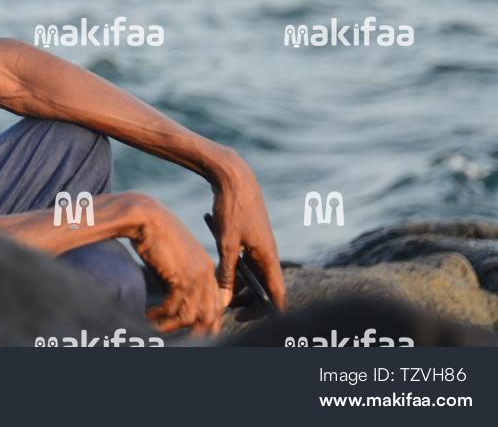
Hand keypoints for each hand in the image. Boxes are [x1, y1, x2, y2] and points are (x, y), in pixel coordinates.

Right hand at [124, 193, 226, 335]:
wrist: (146, 217)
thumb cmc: (156, 234)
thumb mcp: (176, 258)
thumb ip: (182, 278)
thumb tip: (176, 302)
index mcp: (208, 268)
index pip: (218, 304)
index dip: (209, 321)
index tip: (195, 332)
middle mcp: (206, 274)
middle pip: (211, 316)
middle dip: (197, 333)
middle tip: (180, 341)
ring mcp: (196, 276)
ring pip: (190, 317)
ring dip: (170, 327)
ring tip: (154, 329)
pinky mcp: (181, 278)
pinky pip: (173, 309)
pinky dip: (159, 317)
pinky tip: (148, 316)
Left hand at [209, 150, 286, 313]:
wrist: (233, 176)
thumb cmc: (231, 208)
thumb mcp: (225, 243)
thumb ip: (226, 274)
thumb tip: (224, 301)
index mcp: (268, 256)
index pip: (277, 293)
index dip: (269, 311)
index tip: (254, 321)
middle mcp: (268, 253)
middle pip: (265, 287)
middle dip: (249, 300)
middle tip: (229, 309)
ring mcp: (260, 245)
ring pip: (255, 275)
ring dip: (241, 286)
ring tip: (222, 293)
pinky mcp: (251, 237)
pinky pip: (248, 262)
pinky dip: (237, 270)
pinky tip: (220, 272)